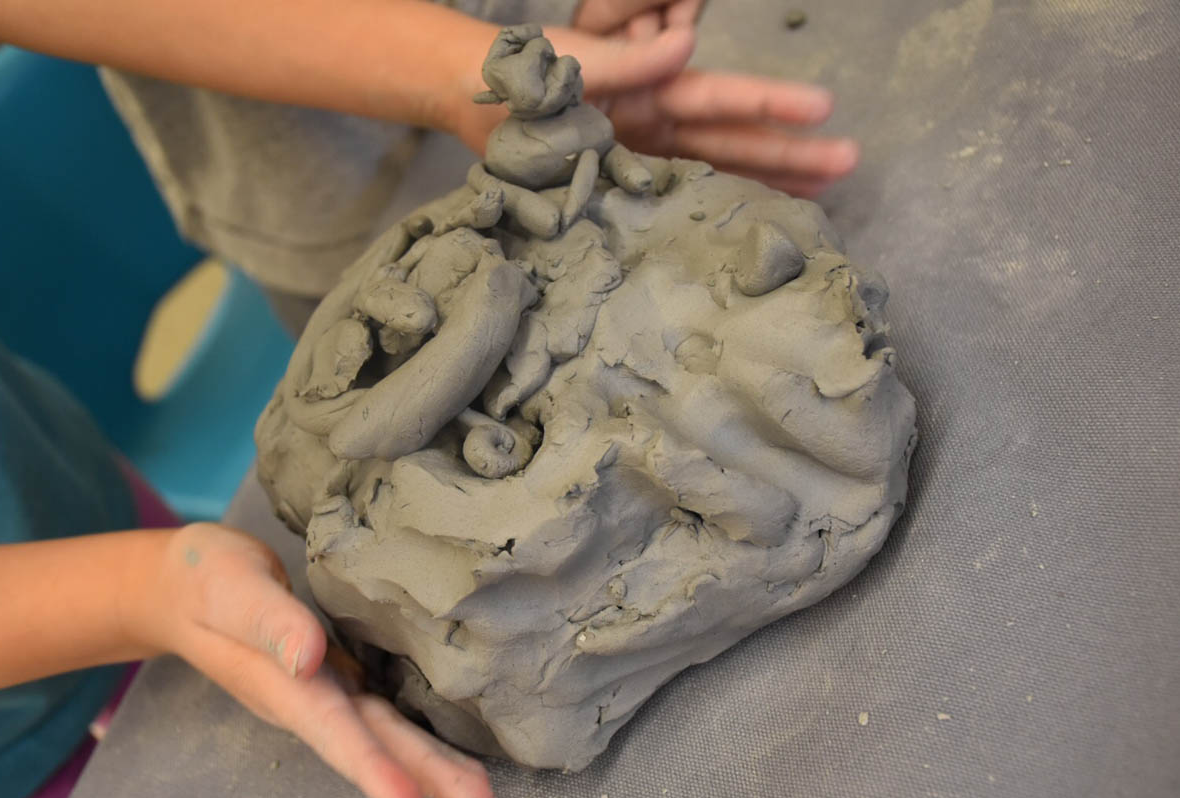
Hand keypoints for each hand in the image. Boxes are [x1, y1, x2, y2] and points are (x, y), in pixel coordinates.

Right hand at [121, 523, 493, 797]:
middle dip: (425, 777)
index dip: (372, 767)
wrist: (182, 582)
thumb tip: (308, 658)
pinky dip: (422, 729)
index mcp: (283, 685)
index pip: (333, 730)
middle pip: (373, 741)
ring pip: (386, 729)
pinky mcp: (340, 669)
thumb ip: (270, 623)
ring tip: (479, 795)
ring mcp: (327, 687)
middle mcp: (311, 695)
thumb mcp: (232, 590)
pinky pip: (387, 705)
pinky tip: (456, 743)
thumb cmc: (206, 580)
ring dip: (431, 764)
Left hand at [451, 1, 857, 197]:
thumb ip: (627, 61)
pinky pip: (676, 206)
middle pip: (735, 141)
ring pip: (717, 174)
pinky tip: (748, 228)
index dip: (771, 103)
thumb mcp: (574, 61)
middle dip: (791, 151)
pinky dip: (711, 216)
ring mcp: (644, 162)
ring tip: (824, 197)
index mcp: (654, 91)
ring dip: (768, 184)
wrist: (473, 102)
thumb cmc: (523, 72)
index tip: (823, 107)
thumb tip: (686, 43)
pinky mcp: (622, 193)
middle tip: (851, 161)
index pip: (722, 98)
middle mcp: (659, 127)